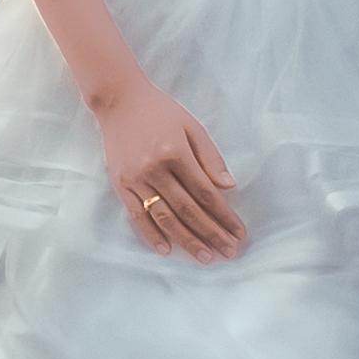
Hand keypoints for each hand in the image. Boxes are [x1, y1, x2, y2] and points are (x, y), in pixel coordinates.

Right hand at [93, 80, 244, 261]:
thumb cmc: (160, 111)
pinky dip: (151, 235)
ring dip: (187, 240)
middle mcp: (154, 169)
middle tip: (229, 253)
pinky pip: (136, 215)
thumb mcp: (192, 126)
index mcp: (176, 153)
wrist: (119, 100)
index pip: (206, 193)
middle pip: (188, 210)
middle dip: (211, 234)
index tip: (239, 232)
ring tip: (205, 258)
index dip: (224, 216)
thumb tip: (228, 187)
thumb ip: (210, 157)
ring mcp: (135, 178)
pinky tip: (166, 250)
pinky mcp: (120, 184)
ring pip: (164, 217)